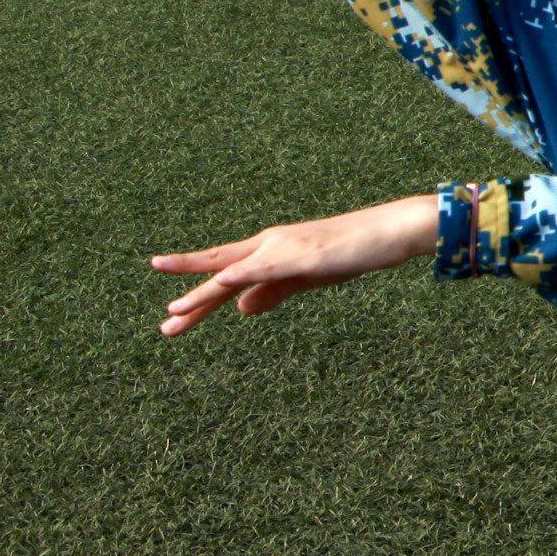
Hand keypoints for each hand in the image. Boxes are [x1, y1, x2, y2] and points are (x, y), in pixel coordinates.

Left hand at [148, 193, 439, 335]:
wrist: (391, 230)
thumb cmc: (354, 252)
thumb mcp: (309, 278)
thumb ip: (274, 291)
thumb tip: (241, 309)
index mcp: (271, 251)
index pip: (227, 277)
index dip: (200, 296)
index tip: (175, 316)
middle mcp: (269, 244)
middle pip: (219, 271)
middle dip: (191, 298)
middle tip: (165, 326)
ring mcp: (282, 246)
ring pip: (233, 271)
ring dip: (203, 293)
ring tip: (174, 312)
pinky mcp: (300, 252)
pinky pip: (262, 266)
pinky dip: (238, 274)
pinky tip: (220, 284)